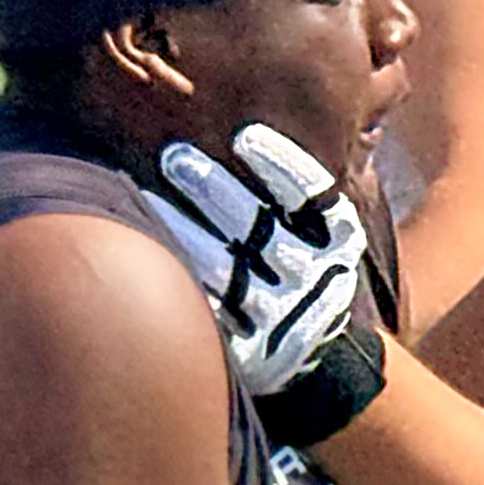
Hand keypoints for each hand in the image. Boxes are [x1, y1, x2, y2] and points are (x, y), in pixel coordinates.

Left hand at [141, 124, 365, 395]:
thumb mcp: (327, 233)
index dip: (278, 163)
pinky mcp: (252, 350)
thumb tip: (250, 130)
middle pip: (260, 227)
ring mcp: (283, 317)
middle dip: (213, 190)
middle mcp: (316, 278)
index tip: (243, 137)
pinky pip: (208, 312)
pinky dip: (180, 281)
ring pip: (227, 270)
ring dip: (184, 231)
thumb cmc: (307, 268)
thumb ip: (302, 194)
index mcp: (339, 241)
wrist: (319, 354)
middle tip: (174, 157)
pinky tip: (148, 255)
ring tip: (144, 197)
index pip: (312, 194)